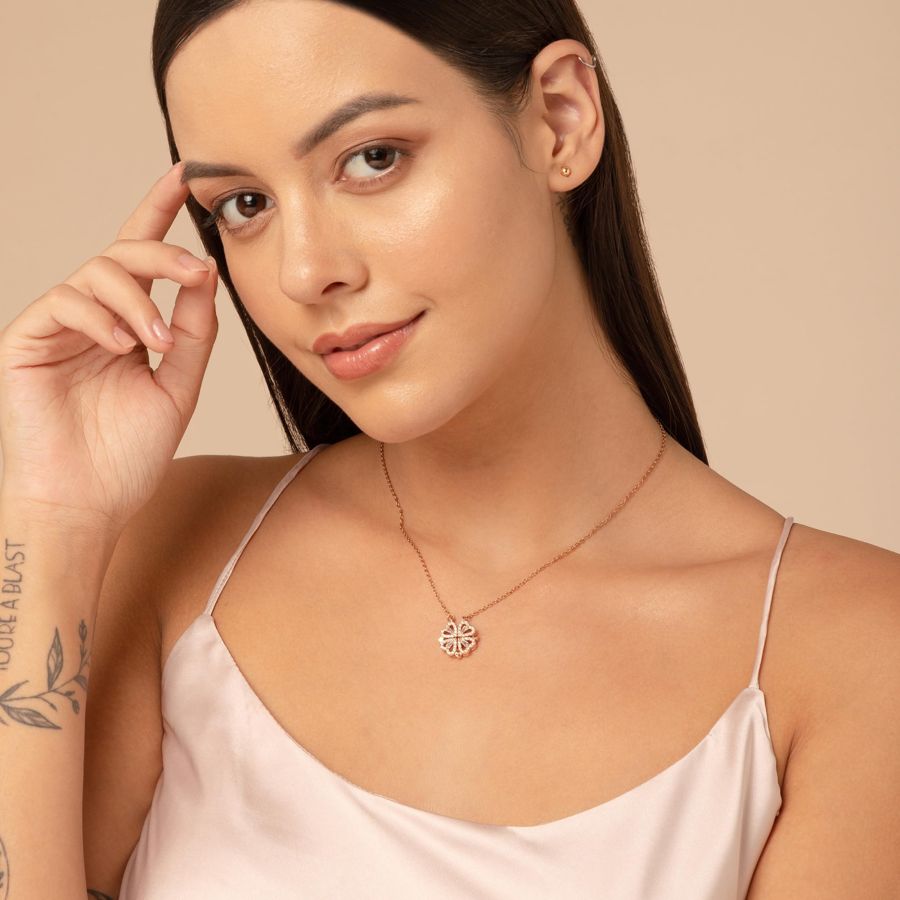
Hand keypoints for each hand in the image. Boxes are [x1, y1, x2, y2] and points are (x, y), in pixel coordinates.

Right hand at [0, 162, 218, 532]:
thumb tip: (206, 272)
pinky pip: (63, 302)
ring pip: (95, 272)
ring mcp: (58, 328)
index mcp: (127, 324)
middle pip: (122, 254)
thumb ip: (195, 330)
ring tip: (160, 342)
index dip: (158, 212)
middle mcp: (93, 319)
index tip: (183, 176)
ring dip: (139, 299)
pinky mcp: (26, 341)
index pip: (141, 257)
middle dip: (164, 252)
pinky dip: (100, 317)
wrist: (89, 502)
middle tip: (198, 270)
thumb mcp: (179, 385)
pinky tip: (124, 346)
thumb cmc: (129, 452)